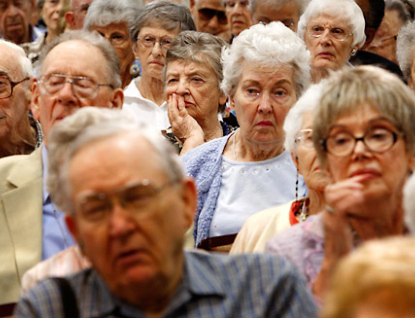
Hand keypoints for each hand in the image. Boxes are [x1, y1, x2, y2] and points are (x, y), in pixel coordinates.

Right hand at [168, 94, 203, 153]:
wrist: (194, 141)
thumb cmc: (191, 140)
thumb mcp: (183, 137)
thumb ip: (181, 131)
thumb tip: (182, 129)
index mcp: (174, 128)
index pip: (170, 117)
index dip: (170, 110)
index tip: (170, 106)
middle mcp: (174, 124)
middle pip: (170, 112)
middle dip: (170, 104)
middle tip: (170, 98)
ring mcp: (178, 120)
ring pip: (173, 108)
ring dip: (173, 101)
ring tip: (173, 95)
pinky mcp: (184, 118)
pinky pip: (180, 107)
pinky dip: (179, 101)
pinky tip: (179, 97)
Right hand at [313, 175, 367, 297]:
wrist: (336, 261)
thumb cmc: (342, 245)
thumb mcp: (342, 226)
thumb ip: (343, 214)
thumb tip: (352, 202)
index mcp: (327, 212)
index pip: (331, 191)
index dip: (344, 183)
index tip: (358, 180)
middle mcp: (326, 214)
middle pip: (330, 190)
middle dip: (345, 183)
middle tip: (360, 183)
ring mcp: (329, 219)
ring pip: (333, 197)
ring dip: (347, 190)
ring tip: (360, 190)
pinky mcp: (335, 225)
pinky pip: (340, 208)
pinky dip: (349, 200)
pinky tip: (359, 198)